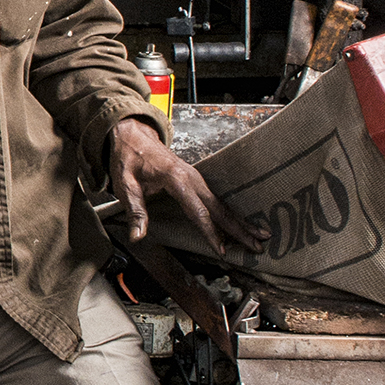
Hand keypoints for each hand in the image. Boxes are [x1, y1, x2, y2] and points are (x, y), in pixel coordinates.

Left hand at [109, 118, 262, 260]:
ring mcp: (196, 178)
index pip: (198, 211)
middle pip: (220, 208)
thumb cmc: (129, 158)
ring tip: (259, 236)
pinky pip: (216, 200)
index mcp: (176, 179)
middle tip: (259, 244)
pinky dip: (230, 214)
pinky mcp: (196, 181)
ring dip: (241, 222)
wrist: (133, 135)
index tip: (222, 249)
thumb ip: (135, 210)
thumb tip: (137, 236)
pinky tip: (240, 225)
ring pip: (222, 204)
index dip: (211, 232)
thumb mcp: (124, 184)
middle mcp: (192, 178)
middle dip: (239, 228)